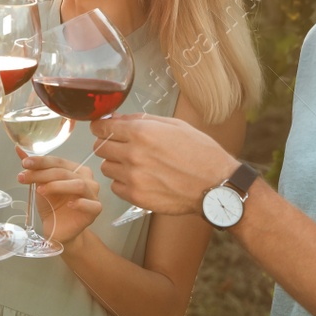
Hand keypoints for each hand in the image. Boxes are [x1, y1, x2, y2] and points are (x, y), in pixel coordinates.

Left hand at [18, 155, 101, 244]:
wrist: (58, 229)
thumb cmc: (52, 205)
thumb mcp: (39, 185)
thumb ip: (33, 168)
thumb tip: (18, 148)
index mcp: (75, 169)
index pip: (58, 161)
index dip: (41, 161)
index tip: (24, 163)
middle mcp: (86, 178)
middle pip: (64, 172)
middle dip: (42, 174)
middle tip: (24, 177)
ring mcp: (92, 194)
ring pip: (78, 184)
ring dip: (57, 186)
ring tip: (40, 190)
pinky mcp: (95, 209)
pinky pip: (91, 204)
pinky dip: (80, 203)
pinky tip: (69, 204)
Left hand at [87, 113, 235, 215]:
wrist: (216, 185)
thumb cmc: (200, 152)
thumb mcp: (175, 125)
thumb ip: (142, 120)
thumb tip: (117, 118)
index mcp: (142, 133)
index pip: (101, 128)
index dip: (101, 127)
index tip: (103, 129)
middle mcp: (133, 154)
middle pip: (99, 147)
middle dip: (108, 144)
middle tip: (122, 147)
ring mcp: (133, 177)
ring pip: (106, 167)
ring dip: (116, 164)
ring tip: (136, 165)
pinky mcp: (136, 196)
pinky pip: (115, 187)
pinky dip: (123, 183)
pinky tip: (140, 179)